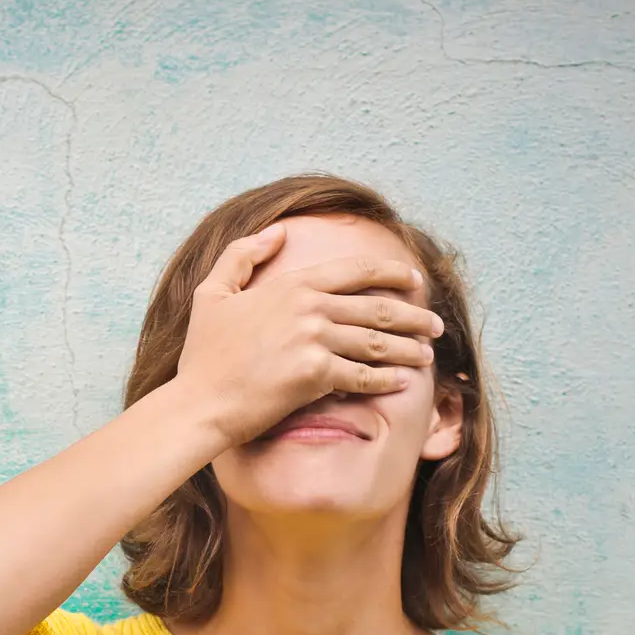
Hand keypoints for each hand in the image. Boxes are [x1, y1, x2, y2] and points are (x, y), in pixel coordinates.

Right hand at [171, 221, 445, 447]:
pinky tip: (402, 382)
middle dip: (414, 315)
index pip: (357, 270)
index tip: (415, 281)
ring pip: (376, 342)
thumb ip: (242, 255)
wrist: (199, 402)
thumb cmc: (204, 354)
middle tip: (435, 324)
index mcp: (292, 284)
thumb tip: (276, 231)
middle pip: (377, 307)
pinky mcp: (316, 375)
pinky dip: (387, 379)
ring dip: (408, 348)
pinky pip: (363, 376)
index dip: (393, 273)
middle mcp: (309, 307)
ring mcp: (314, 340)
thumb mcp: (212, 293)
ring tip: (426, 354)